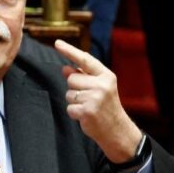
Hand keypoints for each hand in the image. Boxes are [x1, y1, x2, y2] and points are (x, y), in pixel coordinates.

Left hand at [53, 39, 142, 163]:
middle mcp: (101, 85)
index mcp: (106, 75)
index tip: (57, 43)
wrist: (116, 129)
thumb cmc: (105, 106)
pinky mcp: (87, 111)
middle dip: (74, 88)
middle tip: (87, 98)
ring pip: (69, 93)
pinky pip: (69, 107)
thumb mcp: (99, 87)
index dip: (69, 51)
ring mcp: (95, 98)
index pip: (84, 60)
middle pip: (72, 78)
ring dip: (73, 101)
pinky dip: (74, 112)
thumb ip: (83, 76)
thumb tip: (65, 68)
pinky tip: (85, 115)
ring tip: (87, 106)